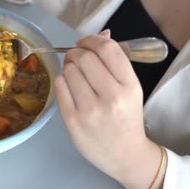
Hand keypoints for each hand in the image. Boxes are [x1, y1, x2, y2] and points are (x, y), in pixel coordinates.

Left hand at [55, 31, 163, 188]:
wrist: (124, 154)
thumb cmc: (126, 117)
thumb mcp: (130, 88)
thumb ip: (115, 61)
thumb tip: (101, 34)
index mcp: (130, 86)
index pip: (108, 49)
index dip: (92, 40)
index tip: (85, 43)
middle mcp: (111, 97)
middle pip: (84, 58)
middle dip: (77, 53)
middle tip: (77, 58)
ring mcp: (90, 110)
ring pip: (69, 70)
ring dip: (69, 67)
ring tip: (75, 76)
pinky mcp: (72, 120)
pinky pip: (59, 86)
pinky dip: (62, 81)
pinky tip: (70, 88)